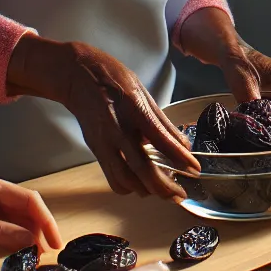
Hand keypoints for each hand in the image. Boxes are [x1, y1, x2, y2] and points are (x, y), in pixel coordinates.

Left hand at [0, 172, 62, 251]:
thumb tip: (27, 239)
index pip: (28, 200)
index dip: (45, 221)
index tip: (55, 242)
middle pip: (23, 206)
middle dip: (38, 227)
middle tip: (47, 252)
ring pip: (12, 213)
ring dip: (25, 231)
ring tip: (35, 252)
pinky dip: (9, 231)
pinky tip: (14, 244)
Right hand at [7, 35, 198, 199]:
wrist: (76, 76)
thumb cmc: (113, 79)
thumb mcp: (143, 92)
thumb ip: (162, 122)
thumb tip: (183, 145)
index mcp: (132, 109)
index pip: (159, 139)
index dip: (178, 157)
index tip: (194, 168)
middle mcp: (116, 130)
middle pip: (140, 168)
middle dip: (163, 187)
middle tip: (179, 195)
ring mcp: (103, 142)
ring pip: (124, 179)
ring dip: (146, 190)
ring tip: (163, 191)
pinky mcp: (95, 150)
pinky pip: (112, 177)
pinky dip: (128, 186)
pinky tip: (140, 184)